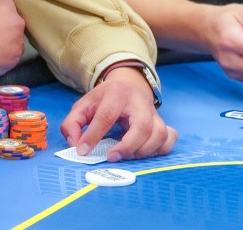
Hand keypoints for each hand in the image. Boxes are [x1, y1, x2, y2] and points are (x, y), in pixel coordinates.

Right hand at [0, 0, 25, 76]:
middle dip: (4, 32)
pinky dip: (4, 59)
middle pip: (13, 26)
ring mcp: (19, 39)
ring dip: (6, 46)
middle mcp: (17, 20)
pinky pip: (12, 57)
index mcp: (6, 5)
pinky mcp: (16, 56)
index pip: (6, 10)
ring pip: (15, 42)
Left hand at [60, 67, 177, 161]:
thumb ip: (72, 124)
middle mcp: (139, 102)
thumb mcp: (83, 106)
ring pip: (159, 134)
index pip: (106, 116)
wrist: (128, 84)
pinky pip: (170, 137)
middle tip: (111, 157)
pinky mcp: (162, 122)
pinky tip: (145, 153)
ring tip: (127, 156)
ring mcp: (154, 113)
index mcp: (116, 94)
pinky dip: (160, 149)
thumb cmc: (104, 99)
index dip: (94, 136)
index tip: (83, 152)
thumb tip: (76, 145)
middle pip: (142, 126)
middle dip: (127, 146)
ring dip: (144, 151)